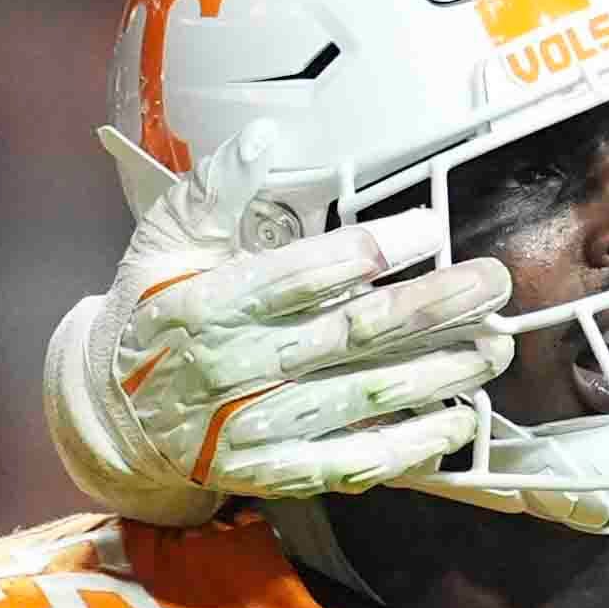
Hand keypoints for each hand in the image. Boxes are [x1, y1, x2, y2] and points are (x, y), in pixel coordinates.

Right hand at [48, 124, 514, 522]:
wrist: (113, 414)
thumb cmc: (153, 311)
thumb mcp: (166, 241)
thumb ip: (215, 190)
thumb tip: (264, 137)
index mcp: (207, 305)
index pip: (299, 274)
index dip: (369, 250)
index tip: (429, 227)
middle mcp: (233, 369)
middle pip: (349, 334)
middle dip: (431, 306)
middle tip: (491, 282)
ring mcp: (254, 427)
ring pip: (363, 396)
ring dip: (437, 372)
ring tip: (494, 346)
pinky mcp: (273, 470)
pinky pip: (351, 460)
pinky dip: (409, 444)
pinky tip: (458, 419)